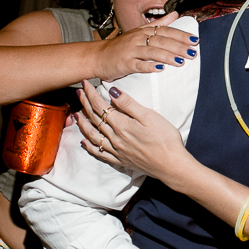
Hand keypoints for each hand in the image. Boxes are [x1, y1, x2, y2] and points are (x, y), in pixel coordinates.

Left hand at [76, 79, 193, 179]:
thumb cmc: (165, 139)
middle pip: (94, 119)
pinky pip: (99, 153)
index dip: (91, 94)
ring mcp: (116, 150)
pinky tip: (84, 142)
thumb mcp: (149, 116)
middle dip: (84, 104)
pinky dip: (89, 147)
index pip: (101, 106)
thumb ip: (129, 104)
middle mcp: (115, 138)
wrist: (171, 165)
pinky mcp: (120, 160)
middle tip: (78, 93)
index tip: (85, 84)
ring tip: (76, 114)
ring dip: (83, 124)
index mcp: (122, 125)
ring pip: (93, 135)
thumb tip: (112, 92)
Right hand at [93, 14, 197, 78]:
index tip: (194, 40)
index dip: (180, 35)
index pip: (165, 31)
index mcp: (143, 31)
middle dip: (178, 46)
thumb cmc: (121, 46)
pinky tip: (160, 69)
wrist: (98, 56)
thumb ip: (159, 24)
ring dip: (167, 56)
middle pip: (161, 41)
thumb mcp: (139, 31)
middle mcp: (138, 39)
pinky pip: (138, 65)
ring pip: (151, 52)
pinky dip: (149, 66)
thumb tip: (175, 14)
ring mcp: (131, 51)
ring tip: (181, 61)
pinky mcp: (124, 63)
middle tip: (192, 52)